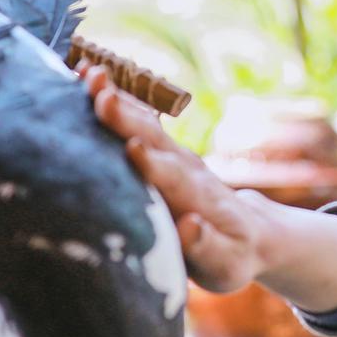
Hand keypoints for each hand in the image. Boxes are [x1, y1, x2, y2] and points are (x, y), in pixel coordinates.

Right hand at [84, 65, 271, 293]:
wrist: (251, 233)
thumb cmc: (232, 256)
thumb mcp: (226, 262)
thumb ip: (207, 246)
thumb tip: (191, 224)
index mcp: (200, 199)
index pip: (176, 180)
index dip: (154, 166)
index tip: (132, 148)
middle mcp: (186, 169)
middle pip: (155, 141)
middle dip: (128, 119)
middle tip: (101, 96)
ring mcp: (173, 155)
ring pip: (144, 123)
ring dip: (117, 99)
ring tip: (89, 74)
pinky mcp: (161, 149)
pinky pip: (136, 118)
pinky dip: (112, 97)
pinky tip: (85, 73)